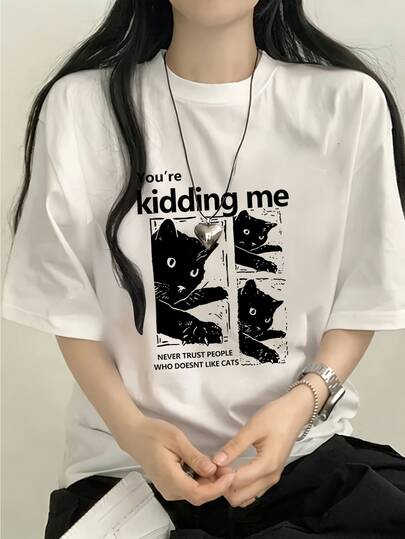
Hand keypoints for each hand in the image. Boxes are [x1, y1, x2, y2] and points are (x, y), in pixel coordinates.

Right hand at [121, 415, 235, 505]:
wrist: (134, 434)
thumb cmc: (153, 434)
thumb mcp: (177, 440)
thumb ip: (195, 457)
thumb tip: (212, 470)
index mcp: (170, 479)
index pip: (199, 494)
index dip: (218, 487)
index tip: (231, 474)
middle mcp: (169, 489)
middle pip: (199, 496)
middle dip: (217, 485)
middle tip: (229, 468)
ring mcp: (168, 489)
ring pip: (195, 494)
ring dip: (210, 483)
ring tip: (221, 467)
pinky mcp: (169, 485)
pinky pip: (189, 488)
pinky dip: (201, 481)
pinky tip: (207, 468)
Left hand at [209, 389, 314, 507]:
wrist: (296, 412)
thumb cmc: (275, 417)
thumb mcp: (253, 428)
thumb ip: (235, 446)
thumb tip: (216, 461)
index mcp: (266, 466)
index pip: (235, 482)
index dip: (219, 476)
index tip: (210, 463)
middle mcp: (270, 478)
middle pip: (239, 497)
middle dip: (222, 486)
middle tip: (213, 469)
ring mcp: (272, 478)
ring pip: (246, 498)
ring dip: (230, 489)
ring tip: (221, 470)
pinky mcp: (272, 475)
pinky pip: (253, 491)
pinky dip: (239, 487)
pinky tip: (232, 472)